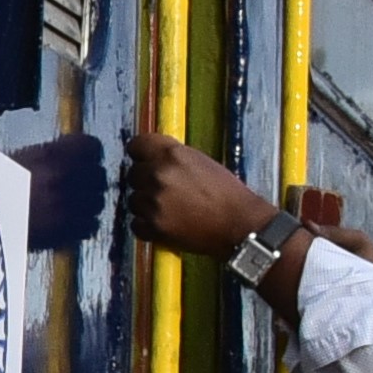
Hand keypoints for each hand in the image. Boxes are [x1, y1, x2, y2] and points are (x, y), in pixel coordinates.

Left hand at [126, 131, 272, 253]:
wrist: (240, 225)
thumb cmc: (227, 193)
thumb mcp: (202, 162)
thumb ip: (174, 157)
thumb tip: (154, 158)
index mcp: (172, 154)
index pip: (136, 145)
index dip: (140, 154)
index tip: (144, 160)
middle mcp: (158, 174)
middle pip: (132, 174)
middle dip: (145, 181)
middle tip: (165, 191)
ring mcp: (153, 202)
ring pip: (133, 200)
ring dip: (146, 205)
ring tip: (169, 210)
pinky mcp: (153, 227)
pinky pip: (136, 224)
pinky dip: (147, 226)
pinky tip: (166, 224)